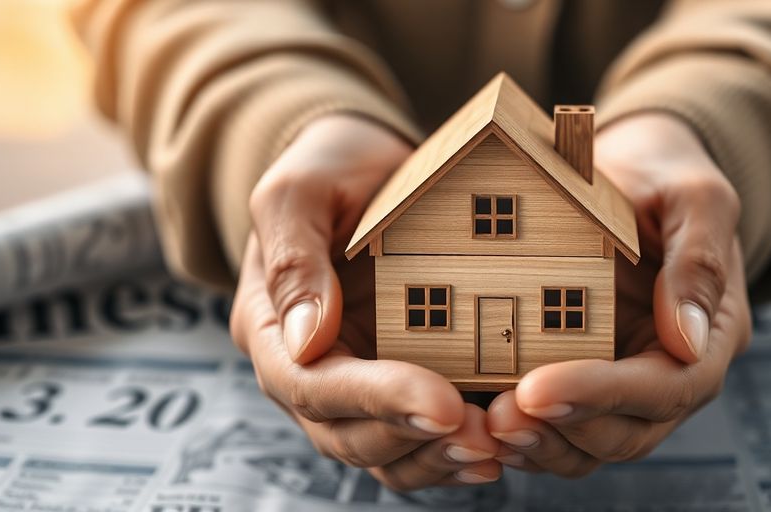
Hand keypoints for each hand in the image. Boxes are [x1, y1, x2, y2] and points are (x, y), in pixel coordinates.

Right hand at [230, 116, 501, 489]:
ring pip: (383, 451)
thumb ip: (293, 257)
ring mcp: (355, 381)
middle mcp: (308, 369)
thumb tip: (305, 341)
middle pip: (346, 434)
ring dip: (437, 459)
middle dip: (414, 441)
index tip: (441, 403)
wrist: (366, 167)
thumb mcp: (301, 190)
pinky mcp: (399, 382)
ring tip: (495, 449)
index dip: (377, 400)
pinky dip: (452, 450)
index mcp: (271, 327)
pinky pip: (417, 438)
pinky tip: (499, 446)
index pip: (312, 385)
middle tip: (482, 436)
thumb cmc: (330, 169)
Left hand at [487, 113, 751, 475]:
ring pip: (590, 444)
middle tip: (500, 416)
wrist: (632, 175)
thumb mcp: (694, 196)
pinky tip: (481, 422)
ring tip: (486, 427)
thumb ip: (699, 259)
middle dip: (563, 431)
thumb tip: (689, 340)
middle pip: (627, 433)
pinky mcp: (582, 379)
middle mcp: (669, 372)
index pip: (667, 388)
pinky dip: (523, 434)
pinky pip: (558, 428)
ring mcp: (624, 381)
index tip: (539, 390)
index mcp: (709, 334)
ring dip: (540, 445)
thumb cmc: (665, 180)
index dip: (602, 395)